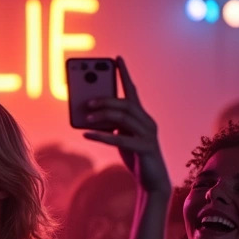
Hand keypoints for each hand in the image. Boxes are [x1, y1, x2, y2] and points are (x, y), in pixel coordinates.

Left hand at [82, 56, 171, 196]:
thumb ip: (111, 125)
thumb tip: (90, 115)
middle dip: (107, 99)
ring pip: (124, 119)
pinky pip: (120, 139)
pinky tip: (86, 134)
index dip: (125, 74)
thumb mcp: (121, 137)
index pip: (132, 91)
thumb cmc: (135, 155)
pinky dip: (102, 136)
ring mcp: (148, 135)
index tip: (117, 58)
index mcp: (142, 116)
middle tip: (88, 100)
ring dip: (103, 115)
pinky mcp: (144, 149)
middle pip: (126, 104)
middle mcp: (147, 122)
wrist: (151, 180)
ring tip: (86, 116)